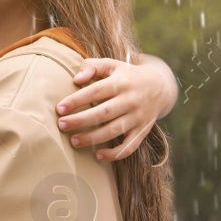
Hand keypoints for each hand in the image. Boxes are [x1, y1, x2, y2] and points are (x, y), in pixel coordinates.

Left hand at [56, 55, 177, 160]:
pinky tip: (98, 155)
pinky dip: (115, 154)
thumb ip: (92, 66)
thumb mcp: (112, 65)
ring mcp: (138, 117)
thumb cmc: (127, 75)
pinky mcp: (142, 131)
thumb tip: (76, 79)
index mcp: (120, 82)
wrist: (161, 86)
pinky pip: (130, 146)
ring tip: (73, 141)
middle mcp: (130, 100)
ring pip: (114, 131)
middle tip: (61, 125)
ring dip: (93, 138)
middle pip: (103, 113)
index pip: (96, 91)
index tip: (59, 108)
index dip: (77, 100)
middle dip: (80, 121)